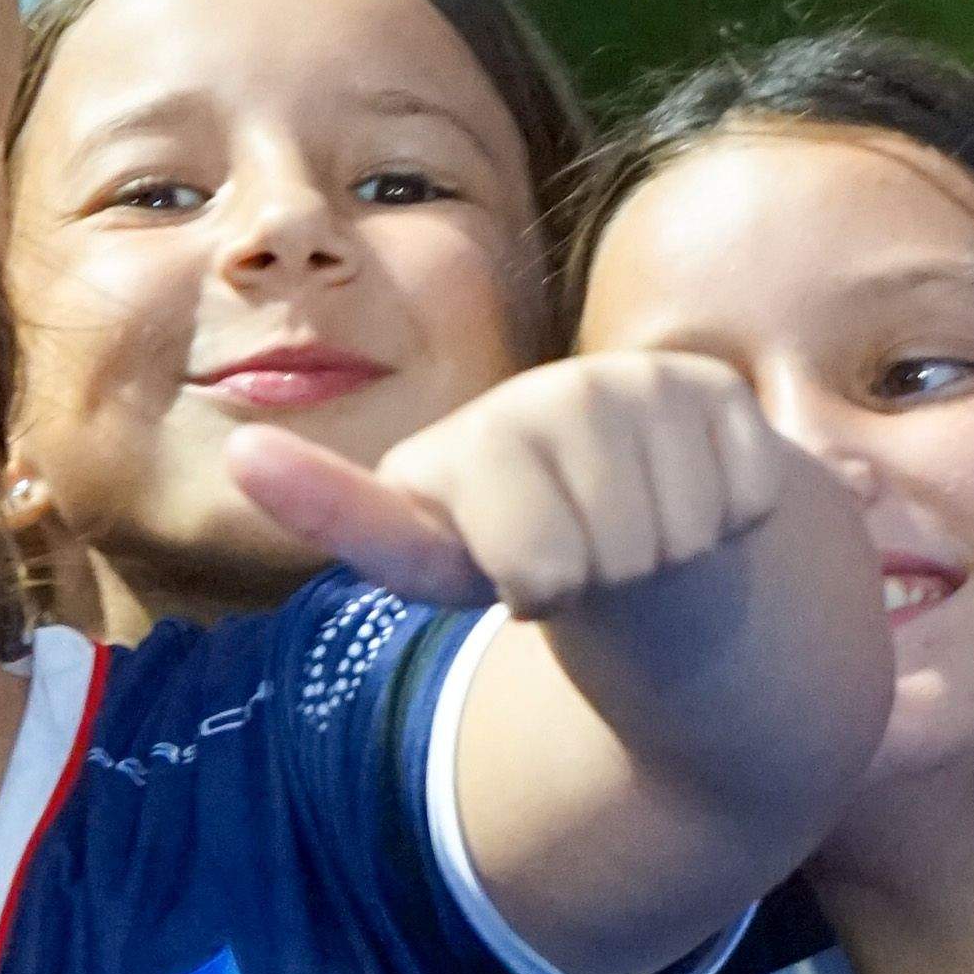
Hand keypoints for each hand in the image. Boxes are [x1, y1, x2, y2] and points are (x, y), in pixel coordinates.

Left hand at [227, 354, 805, 619]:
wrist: (652, 515)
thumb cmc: (530, 543)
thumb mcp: (449, 563)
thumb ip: (381, 537)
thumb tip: (245, 455)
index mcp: (453, 459)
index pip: (397, 517)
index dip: (318, 494)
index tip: (240, 459)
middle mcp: (535, 404)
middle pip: (571, 563)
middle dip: (587, 587)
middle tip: (584, 560)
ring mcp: (628, 386)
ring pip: (660, 537)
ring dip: (658, 561)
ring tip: (633, 534)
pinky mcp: (710, 390)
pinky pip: (732, 504)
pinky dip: (722, 527)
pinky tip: (690, 502)